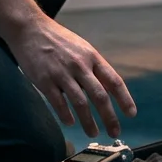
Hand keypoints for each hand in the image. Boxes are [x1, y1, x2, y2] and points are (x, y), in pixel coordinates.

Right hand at [3, 15, 136, 137]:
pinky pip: (58, 102)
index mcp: (92, 58)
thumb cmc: (58, 41)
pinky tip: (70, 123)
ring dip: (88, 122)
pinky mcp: (45, 80)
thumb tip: (108, 90)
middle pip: (100, 96)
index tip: (131, 114)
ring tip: (93, 133)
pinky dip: (66, 115)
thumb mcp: (82, 49)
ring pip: (80, 103)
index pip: (114, 81)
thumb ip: (94, 68)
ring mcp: (62, 73)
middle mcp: (80, 66)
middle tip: (115, 133)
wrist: (30, 29)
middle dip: (110, 118)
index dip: (125, 99)